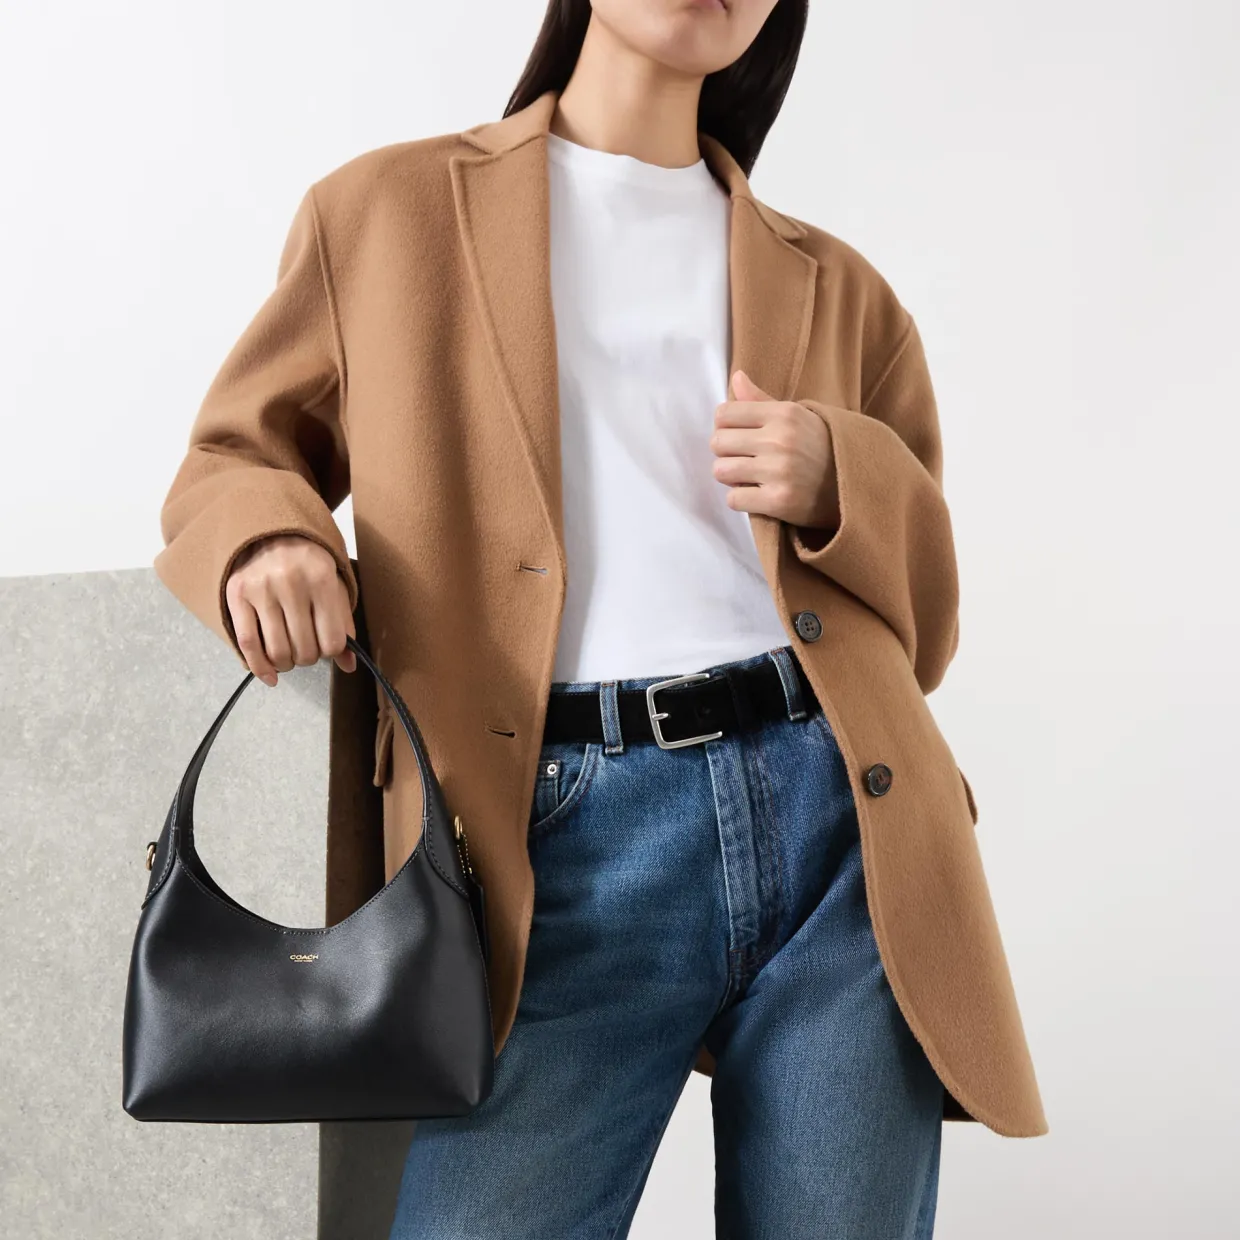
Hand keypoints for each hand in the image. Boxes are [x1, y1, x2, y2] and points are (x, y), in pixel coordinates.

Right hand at [224, 535, 356, 686]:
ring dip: (286, 664)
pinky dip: (259, 667)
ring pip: (277, 650)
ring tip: (289, 658)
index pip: (332, 641)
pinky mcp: (237, 594)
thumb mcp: (335, 585)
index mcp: (322, 579)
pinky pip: (247, 643)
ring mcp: (261, 589)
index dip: (331, 653)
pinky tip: (270, 675)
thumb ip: (343, 623)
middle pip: (304, 649)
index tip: (327, 648)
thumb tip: (348, 665)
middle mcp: (291, 583)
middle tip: (306, 650)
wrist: (272, 531)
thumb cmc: (309, 563)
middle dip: (308, 658)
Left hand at [710, 370, 839, 530]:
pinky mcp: (778, 501)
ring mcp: (779, 471)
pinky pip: (733, 499)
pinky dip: (740, 500)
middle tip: (743, 459)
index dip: (724, 426)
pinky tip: (757, 495)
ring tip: (748, 477)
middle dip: (725, 452)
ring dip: (730, 477)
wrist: (854, 485)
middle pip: (718, 442)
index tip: (737, 436)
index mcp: (784, 414)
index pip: (724, 413)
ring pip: (721, 471)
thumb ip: (762, 400)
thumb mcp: (798, 417)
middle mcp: (780, 440)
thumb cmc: (821, 448)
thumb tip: (736, 377)